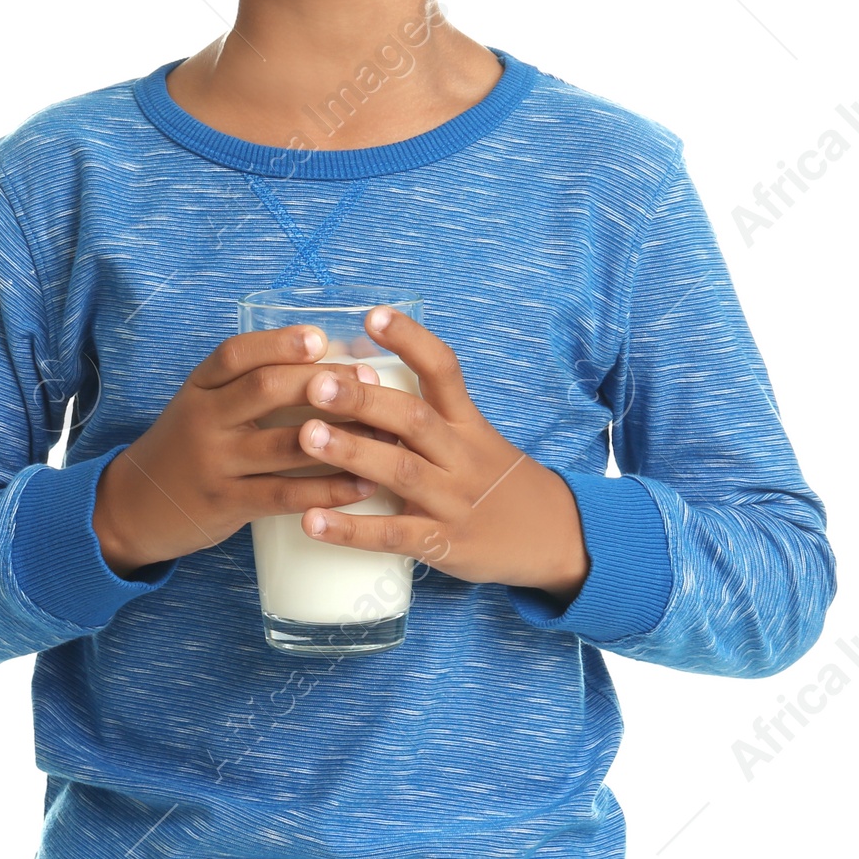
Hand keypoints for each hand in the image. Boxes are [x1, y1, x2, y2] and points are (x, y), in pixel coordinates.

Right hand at [92, 323, 394, 576]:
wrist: (134, 506)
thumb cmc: (187, 446)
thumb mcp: (202, 405)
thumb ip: (246, 384)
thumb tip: (326, 359)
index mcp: (199, 388)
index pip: (235, 354)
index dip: (277, 343)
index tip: (319, 337)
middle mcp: (204, 420)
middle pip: (263, 390)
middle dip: (320, 382)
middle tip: (366, 379)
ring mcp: (215, 463)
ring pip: (282, 445)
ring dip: (339, 437)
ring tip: (383, 432)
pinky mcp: (226, 505)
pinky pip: (284, 495)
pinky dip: (326, 489)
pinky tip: (361, 485)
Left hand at [293, 307, 590, 601]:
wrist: (553, 536)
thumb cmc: (493, 478)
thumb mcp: (471, 436)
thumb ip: (422, 411)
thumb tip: (355, 371)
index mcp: (466, 421)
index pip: (443, 369)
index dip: (410, 340)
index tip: (373, 315)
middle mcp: (462, 455)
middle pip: (414, 418)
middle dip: (364, 398)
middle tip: (317, 382)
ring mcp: (454, 500)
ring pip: (402, 472)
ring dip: (352, 453)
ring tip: (306, 436)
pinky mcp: (444, 544)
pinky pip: (394, 535)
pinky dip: (352, 528)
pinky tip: (312, 519)